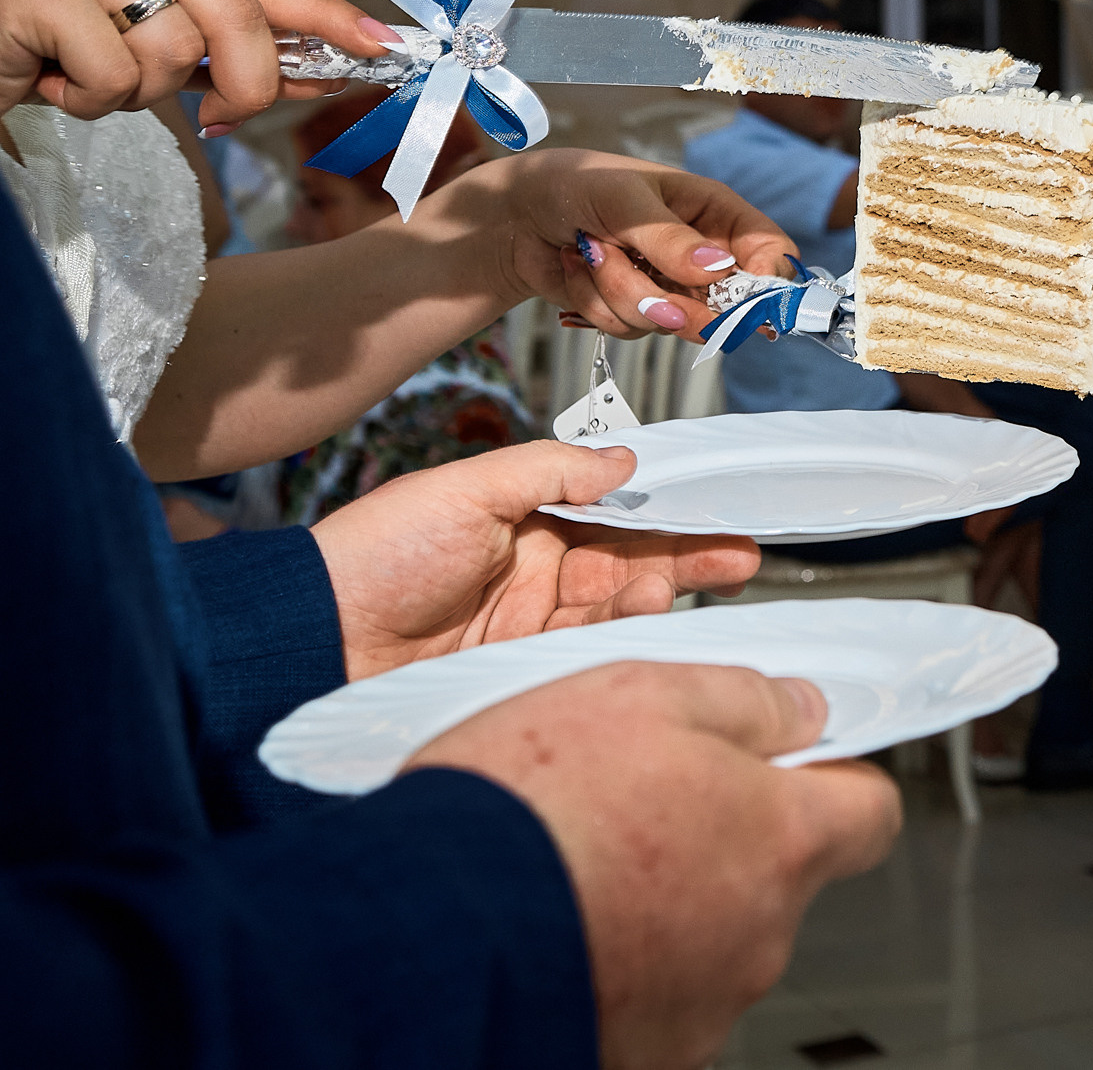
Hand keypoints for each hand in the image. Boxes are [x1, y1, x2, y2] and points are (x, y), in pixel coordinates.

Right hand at [0, 0, 393, 125]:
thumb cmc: (57, 48)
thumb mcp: (155, 50)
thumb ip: (229, 57)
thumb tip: (322, 74)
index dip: (325, 17)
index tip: (381, 45)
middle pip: (235, 17)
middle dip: (245, 84)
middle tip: (218, 118)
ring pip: (173, 52)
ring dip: (138, 95)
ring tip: (89, 77)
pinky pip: (116, 75)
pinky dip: (90, 100)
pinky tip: (53, 79)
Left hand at [312, 439, 760, 681]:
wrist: (311, 643)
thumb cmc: (371, 557)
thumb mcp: (464, 491)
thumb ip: (548, 471)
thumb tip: (624, 462)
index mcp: (522, 519)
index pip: (613, 511)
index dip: (667, 510)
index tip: (717, 509)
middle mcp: (535, 571)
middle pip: (630, 560)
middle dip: (687, 555)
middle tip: (738, 554)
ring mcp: (532, 625)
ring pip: (618, 609)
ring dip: (656, 593)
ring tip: (674, 585)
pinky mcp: (524, 672)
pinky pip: (591, 653)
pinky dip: (624, 639)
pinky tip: (645, 623)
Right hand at [408, 663, 900, 1069]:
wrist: (421, 929)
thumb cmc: (527, 808)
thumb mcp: (644, 692)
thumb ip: (744, 700)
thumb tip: (800, 709)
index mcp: (780, 838)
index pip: (872, 812)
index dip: (838, 778)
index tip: (799, 759)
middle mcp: (758, 933)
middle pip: (781, 874)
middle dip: (730, 836)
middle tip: (647, 798)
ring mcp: (702, 1004)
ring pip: (713, 935)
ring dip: (669, 901)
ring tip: (584, 860)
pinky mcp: (641, 1050)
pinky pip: (653, 993)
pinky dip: (619, 958)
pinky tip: (560, 921)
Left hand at [419, 147, 799, 340]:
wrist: (514, 217)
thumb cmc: (573, 184)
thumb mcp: (622, 200)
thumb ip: (669, 238)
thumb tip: (717, 267)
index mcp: (714, 213)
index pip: (770, 251)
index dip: (768, 282)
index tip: (741, 302)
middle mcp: (700, 253)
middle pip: (727, 304)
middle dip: (679, 303)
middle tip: (653, 298)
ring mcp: (669, 286)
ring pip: (670, 322)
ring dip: (620, 293)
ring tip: (591, 250)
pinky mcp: (636, 310)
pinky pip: (633, 331)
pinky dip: (597, 306)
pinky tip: (579, 270)